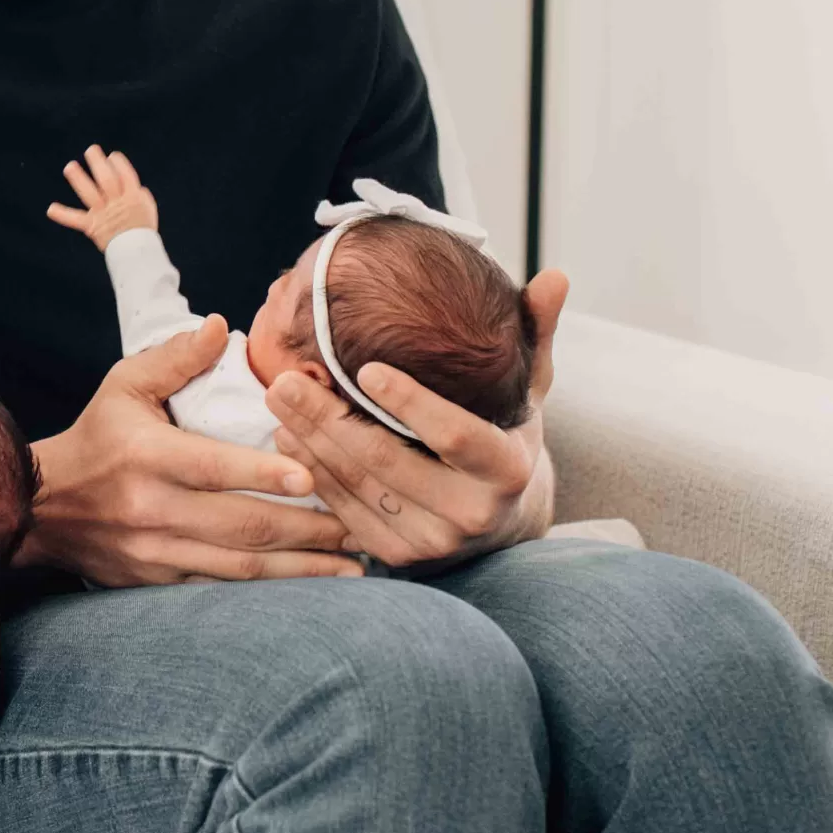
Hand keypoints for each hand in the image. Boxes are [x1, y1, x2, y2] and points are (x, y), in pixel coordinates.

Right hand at [26, 316, 362, 584]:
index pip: (213, 467)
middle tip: (357, 525)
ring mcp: (155, 552)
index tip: (312, 476)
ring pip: (239, 567)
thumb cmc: (96, 437)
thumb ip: (176, 357)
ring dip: (300, 570)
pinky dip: (268, 592)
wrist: (42, 508)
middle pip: (241, 526)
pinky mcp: (158, 582)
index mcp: (147, 456)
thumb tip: (221, 325)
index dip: (263, 474)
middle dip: (306, 530)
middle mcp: (152, 510)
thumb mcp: (125, 385)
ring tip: (351, 566)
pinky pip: (221, 589)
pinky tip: (307, 588)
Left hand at [45, 146, 160, 251]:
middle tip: (90, 151)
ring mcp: (102, 214)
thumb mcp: (147, 208)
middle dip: (98, 164)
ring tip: (69, 167)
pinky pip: (76, 220)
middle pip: (107, 179)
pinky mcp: (92, 226)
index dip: (119, 164)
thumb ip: (140, 194)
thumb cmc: (143, 229)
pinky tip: (51, 209)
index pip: (125, 175)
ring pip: (89, 193)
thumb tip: (133, 184)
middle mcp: (116, 203)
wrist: (137, 253)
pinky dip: (63, 215)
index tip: (112, 156)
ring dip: (79, 179)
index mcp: (132, 197)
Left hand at [266, 269, 569, 569]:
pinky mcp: (398, 557)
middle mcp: (471, 514)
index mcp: (506, 469)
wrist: (501, 520)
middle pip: (386, 460)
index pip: (453, 434)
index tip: (365, 368)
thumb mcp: (528, 390)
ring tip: (277, 397)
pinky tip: (286, 438)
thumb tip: (555, 276)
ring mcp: (432, 541)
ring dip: (309, 440)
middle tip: (285, 377)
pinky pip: (345, 512)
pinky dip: (313, 472)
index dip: (409, 403)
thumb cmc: (506, 436)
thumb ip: (535, 333)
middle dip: (328, 417)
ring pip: (357, 485)